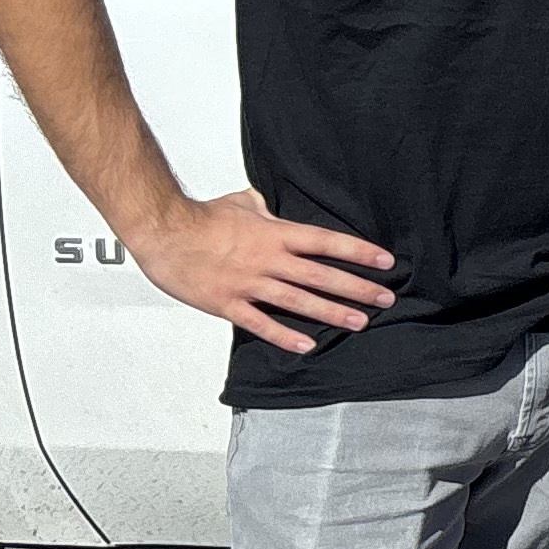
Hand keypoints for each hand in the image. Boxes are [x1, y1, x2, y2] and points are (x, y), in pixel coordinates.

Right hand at [130, 190, 396, 354]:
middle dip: (357, 287)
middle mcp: (268, 260)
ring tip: (359, 322)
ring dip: (331, 313)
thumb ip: (263, 207)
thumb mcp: (241, 202)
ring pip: (298, 301)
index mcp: (275, 234)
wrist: (163, 231)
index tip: (385, 261)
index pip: (327, 242)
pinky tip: (307, 346)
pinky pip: (260, 323)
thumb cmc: (200, 216)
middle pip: (321, 275)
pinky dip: (284, 336)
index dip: (359, 251)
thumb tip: (272, 204)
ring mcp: (249, 283)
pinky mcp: (227, 303)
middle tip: (385, 298)